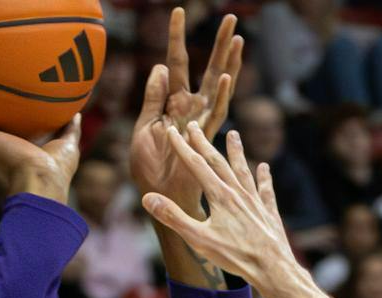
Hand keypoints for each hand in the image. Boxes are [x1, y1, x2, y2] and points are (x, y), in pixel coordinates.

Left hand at [131, 7, 242, 209]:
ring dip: (228, 62)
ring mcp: (201, 122)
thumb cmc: (149, 167)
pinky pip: (214, 114)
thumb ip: (153, 98)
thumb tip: (160, 66)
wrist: (157, 195)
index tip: (177, 11)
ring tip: (238, 37)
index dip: (176, 38)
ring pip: (219, 86)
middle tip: (232, 18)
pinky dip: (219, 95)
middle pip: (209, 69)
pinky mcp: (203, 139)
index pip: (178, 64)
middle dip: (220, 44)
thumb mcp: (143, 126)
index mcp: (175, 103)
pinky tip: (225, 76)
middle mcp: (192, 108)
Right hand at [141, 125, 296, 289]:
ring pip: (243, 171)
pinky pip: (265, 190)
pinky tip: (264, 167)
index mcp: (219, 196)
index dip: (182, 147)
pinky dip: (264, 177)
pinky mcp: (268, 213)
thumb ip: (173, 217)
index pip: (196, 166)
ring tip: (233, 135)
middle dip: (204, 143)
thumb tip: (147, 198)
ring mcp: (255, 201)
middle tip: (194, 126)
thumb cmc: (234, 256)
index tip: (173, 131)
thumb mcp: (198, 239)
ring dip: (236, 152)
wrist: (272, 268)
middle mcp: (238, 193)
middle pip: (218, 162)